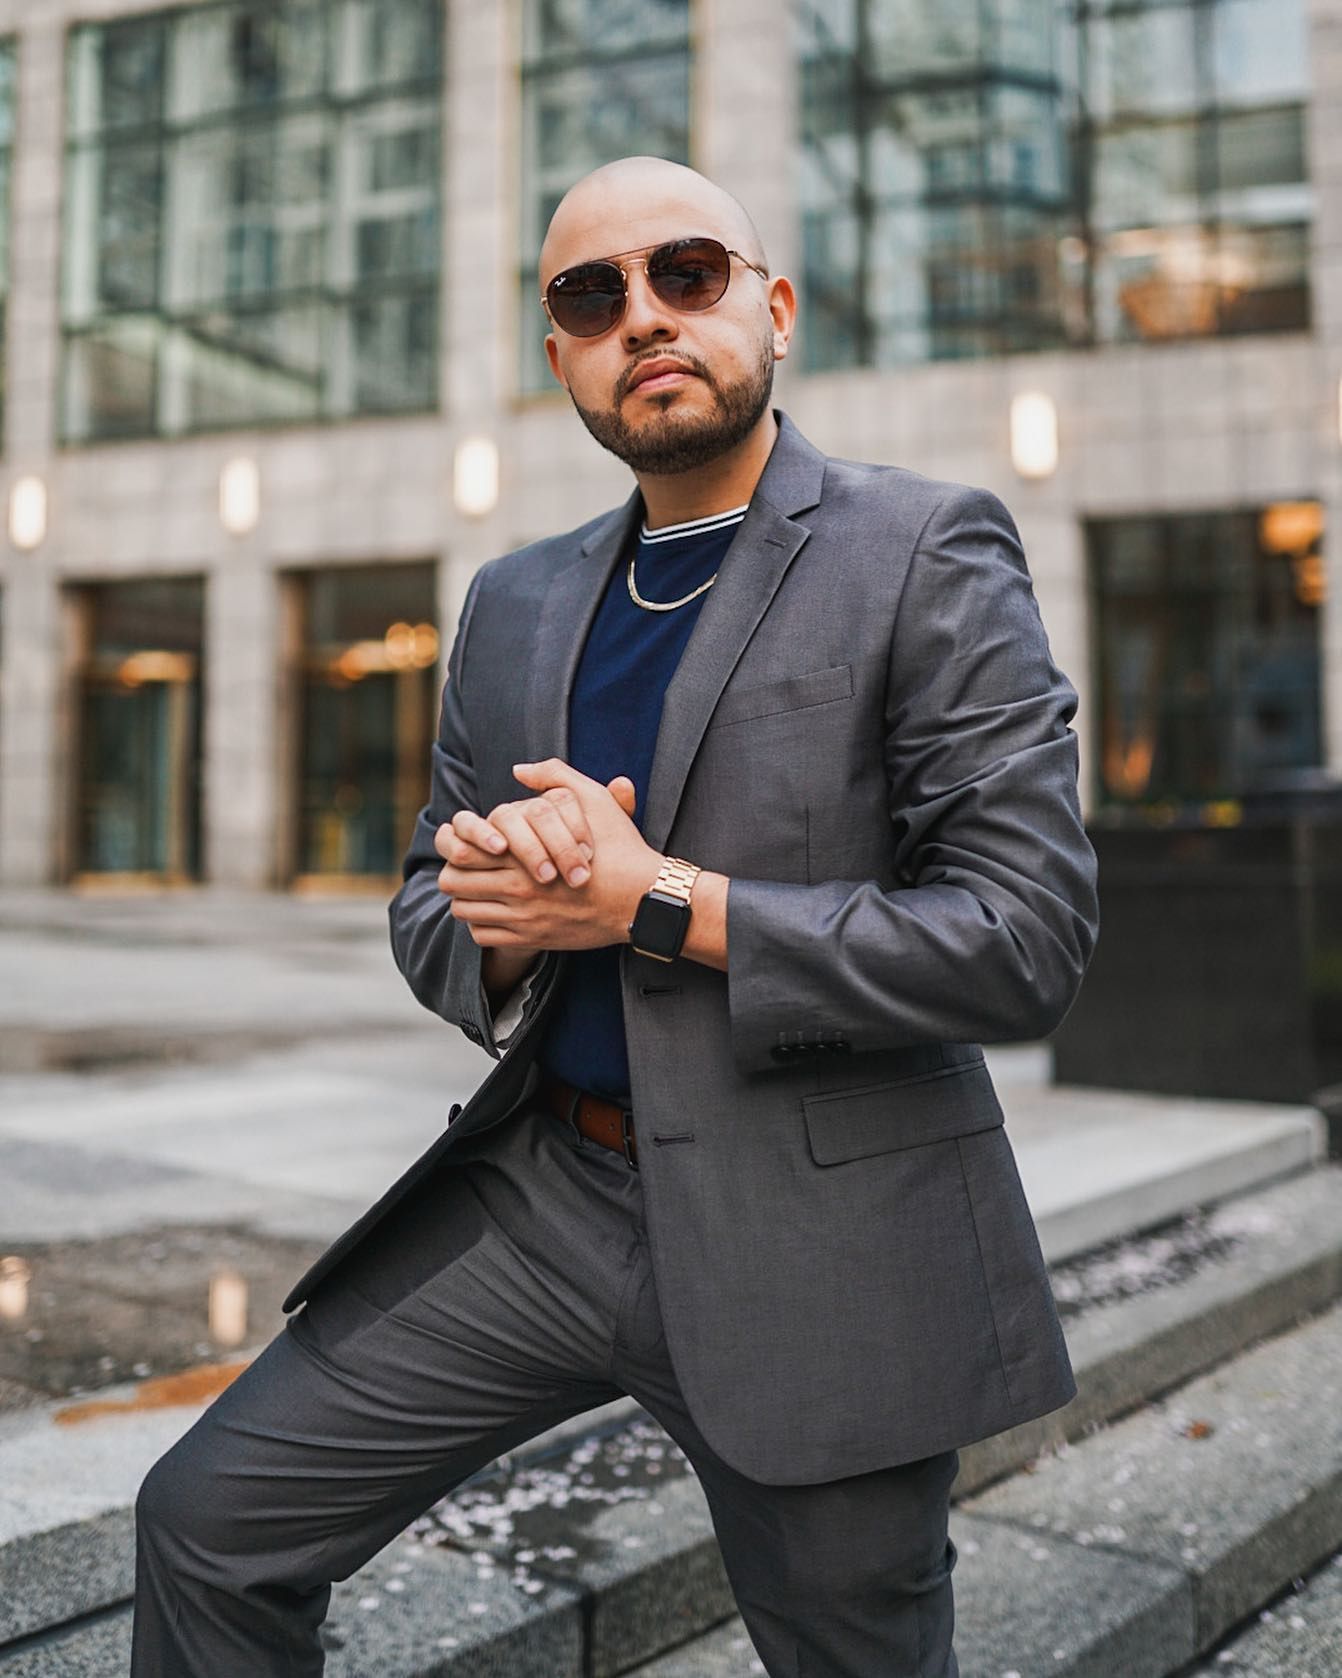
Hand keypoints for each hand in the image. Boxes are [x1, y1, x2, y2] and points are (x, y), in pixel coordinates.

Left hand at [440, 760, 661, 951]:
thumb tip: (519, 769)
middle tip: (463, 866)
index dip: (454, 845)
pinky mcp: (533, 939)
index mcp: (524, 852)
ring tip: (476, 889)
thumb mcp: (593, 800)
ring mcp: (524, 918)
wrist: (643, 899)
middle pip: (454, 882)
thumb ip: (555, 776)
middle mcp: (518, 887)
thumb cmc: (619, 848)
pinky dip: (480, 925)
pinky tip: (493, 913)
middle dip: (453, 871)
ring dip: (465, 898)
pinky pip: (483, 936)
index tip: (460, 842)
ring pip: (464, 911)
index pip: (463, 851)